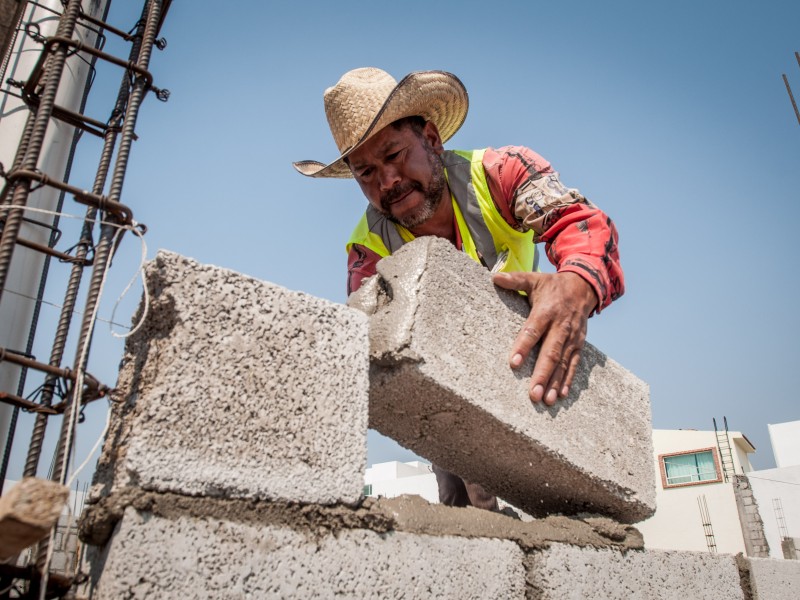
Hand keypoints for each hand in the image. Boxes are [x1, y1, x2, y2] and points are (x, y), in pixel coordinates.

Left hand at [492, 271, 597, 405]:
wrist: (585, 285)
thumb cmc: (553, 285)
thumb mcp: (535, 279)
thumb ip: (516, 280)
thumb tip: (494, 277)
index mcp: (547, 311)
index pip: (533, 330)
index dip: (524, 346)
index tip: (514, 363)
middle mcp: (561, 326)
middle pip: (551, 353)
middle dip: (542, 375)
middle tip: (533, 394)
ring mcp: (572, 337)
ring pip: (563, 363)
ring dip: (555, 382)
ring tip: (547, 400)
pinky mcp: (579, 344)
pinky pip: (574, 364)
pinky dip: (569, 380)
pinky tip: (562, 395)